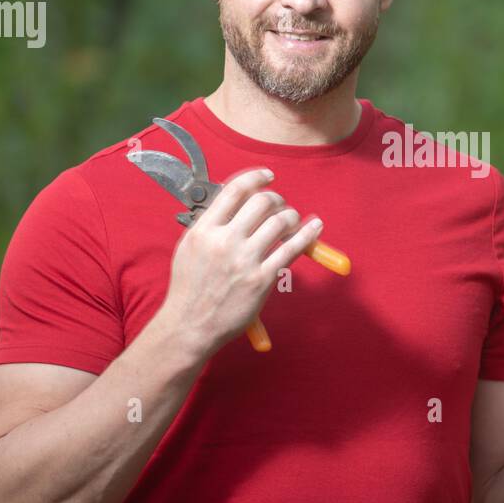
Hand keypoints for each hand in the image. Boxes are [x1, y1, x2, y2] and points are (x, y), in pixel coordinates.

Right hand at [151, 166, 323, 362]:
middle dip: (276, 199)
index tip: (268, 176)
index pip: (235, 190)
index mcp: (204, 230)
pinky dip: (307, 234)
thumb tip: (235, 202)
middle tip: (279, 205)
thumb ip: (210, 224)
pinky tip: (314, 227)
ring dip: (291, 216)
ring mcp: (245, 260)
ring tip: (291, 220)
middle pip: (262, 202)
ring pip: (280, 222)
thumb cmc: (189, 288)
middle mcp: (225, 241)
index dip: (256, 177)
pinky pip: (292, 249)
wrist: (190, 326)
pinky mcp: (262, 279)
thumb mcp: (188, 248)